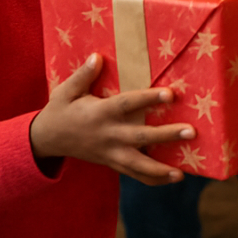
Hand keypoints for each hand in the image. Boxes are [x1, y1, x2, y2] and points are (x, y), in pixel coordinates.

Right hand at [31, 54, 195, 184]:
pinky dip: (153, 179)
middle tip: (191, 131)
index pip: (128, 105)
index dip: (148, 99)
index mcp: (99, 114)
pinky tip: (172, 178)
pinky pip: (133, 174)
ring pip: (138, 164)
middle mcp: (108, 136)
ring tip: (182, 172)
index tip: (170, 94)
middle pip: (140, 138)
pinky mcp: (111, 163)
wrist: (47, 140)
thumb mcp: (66, 90)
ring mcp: (110, 153)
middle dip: (166, 136)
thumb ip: (83, 75)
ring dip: (161, 169)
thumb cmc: (60, 110)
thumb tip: (98, 57)